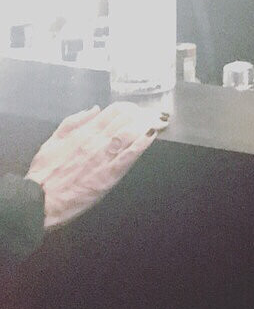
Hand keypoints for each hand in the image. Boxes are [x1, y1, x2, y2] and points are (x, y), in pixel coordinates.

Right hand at [25, 102, 164, 228]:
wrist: (39, 201)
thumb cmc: (43, 173)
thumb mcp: (52, 141)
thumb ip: (72, 122)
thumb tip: (95, 109)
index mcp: (84, 132)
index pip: (114, 111)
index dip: (129, 108)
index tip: (138, 109)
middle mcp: (97, 141)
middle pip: (126, 119)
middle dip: (143, 114)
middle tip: (154, 114)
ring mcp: (104, 157)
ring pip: (131, 133)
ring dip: (147, 124)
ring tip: (159, 120)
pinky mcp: (110, 174)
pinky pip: (130, 155)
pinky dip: (143, 142)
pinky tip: (153, 134)